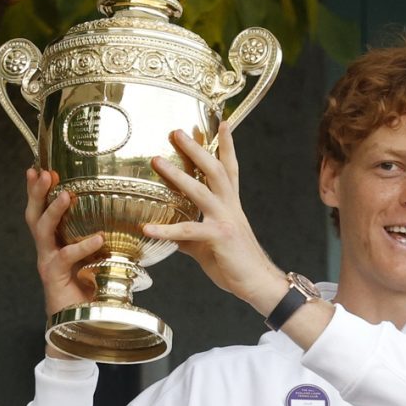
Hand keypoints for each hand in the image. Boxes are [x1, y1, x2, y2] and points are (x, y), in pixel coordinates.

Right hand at [25, 167, 104, 321]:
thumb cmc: (92, 293)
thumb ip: (109, 244)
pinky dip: (82, 246)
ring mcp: (47, 262)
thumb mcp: (100, 261)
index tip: (41, 168)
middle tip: (44, 172)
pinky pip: (66, 257)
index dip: (39, 191)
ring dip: (54, 211)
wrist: (83, 325)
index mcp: (55, 243)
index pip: (42, 211)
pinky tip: (98, 238)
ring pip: (43, 230)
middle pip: (34, 214)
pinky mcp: (55, 278)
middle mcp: (47, 249)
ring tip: (65, 194)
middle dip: (37, 192)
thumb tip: (136, 223)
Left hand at [142, 126, 283, 306]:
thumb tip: (168, 232)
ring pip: (200, 190)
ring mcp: (225, 220)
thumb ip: (189, 234)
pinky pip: (188, 231)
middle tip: (176, 131)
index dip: (226, 145)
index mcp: (230, 205)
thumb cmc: (236, 264)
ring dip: (177, 174)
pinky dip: (166, 230)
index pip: (229, 168)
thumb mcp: (209, 244)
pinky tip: (147, 227)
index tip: (222, 122)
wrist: (258, 284)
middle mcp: (230, 206)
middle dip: (197, 148)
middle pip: (214, 169)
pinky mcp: (219, 237)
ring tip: (157, 161)